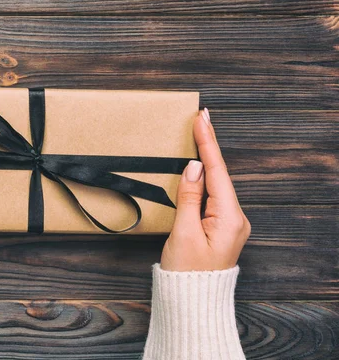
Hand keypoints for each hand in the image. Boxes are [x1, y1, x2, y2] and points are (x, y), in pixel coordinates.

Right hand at [161, 108, 249, 270]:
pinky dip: (207, 176)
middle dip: (210, 144)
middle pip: (221, 174)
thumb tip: (195, 168)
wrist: (192, 301)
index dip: (208, 144)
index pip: (217, 172)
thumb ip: (189, 197)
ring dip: (208, 158)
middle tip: (202, 117)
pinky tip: (202, 164)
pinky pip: (214, 195)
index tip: (201, 120)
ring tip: (200, 133)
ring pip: (217, 183)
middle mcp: (236, 218)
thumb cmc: (186, 274)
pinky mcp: (221, 226)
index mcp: (230, 219)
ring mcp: (230, 223)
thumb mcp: (182, 233)